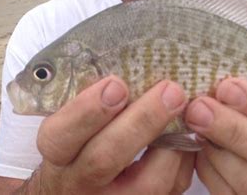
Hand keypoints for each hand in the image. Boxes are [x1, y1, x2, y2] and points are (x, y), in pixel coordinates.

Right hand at [33, 76, 194, 193]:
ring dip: (172, 142)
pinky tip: (188, 131)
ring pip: (147, 183)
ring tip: (186, 109)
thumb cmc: (81, 144)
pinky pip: (172, 189)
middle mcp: (80, 184)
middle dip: (141, 121)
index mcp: (58, 156)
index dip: (87, 111)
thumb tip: (127, 64)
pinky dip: (184, 157)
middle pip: (105, 158)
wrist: (82, 191)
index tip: (116, 85)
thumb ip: (89, 101)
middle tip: (170, 91)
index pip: (59, 137)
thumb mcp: (72, 124)